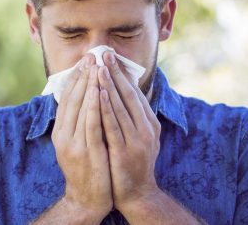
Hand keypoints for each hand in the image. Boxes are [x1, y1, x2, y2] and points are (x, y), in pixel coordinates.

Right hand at [51, 55, 112, 221]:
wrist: (86, 198)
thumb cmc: (84, 167)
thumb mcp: (74, 142)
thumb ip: (76, 122)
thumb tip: (82, 97)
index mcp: (60, 131)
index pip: (67, 98)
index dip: (76, 78)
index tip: (85, 60)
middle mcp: (63, 134)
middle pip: (73, 99)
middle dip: (83, 75)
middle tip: (91, 56)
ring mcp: (74, 143)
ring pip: (81, 108)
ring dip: (89, 85)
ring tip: (96, 66)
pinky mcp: (87, 152)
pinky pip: (91, 124)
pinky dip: (94, 106)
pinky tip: (99, 91)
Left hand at [97, 51, 160, 212]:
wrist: (137, 193)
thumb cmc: (132, 161)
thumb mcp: (137, 136)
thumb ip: (131, 116)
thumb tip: (119, 92)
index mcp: (149, 122)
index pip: (134, 92)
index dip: (121, 73)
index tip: (110, 57)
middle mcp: (146, 128)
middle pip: (129, 95)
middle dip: (115, 72)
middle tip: (104, 53)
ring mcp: (137, 140)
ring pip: (121, 107)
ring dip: (109, 85)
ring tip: (98, 67)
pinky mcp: (125, 151)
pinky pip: (113, 125)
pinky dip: (105, 107)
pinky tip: (97, 94)